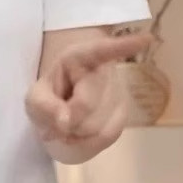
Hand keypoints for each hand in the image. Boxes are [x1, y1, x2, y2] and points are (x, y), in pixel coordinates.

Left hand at [25, 33, 151, 158]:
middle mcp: (103, 71)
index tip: (147, 39)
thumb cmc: (49, 96)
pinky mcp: (122, 114)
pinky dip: (88, 143)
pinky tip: (77, 136)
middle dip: (67, 120)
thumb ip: (45, 107)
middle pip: (86, 104)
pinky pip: (107, 137)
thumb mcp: (35, 98)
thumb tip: (66, 122)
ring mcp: (117, 92)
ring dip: (76, 134)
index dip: (124, 46)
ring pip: (98, 125)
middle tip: (56, 121)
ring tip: (67, 126)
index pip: (103, 50)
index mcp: (79, 57)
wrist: (61, 107)